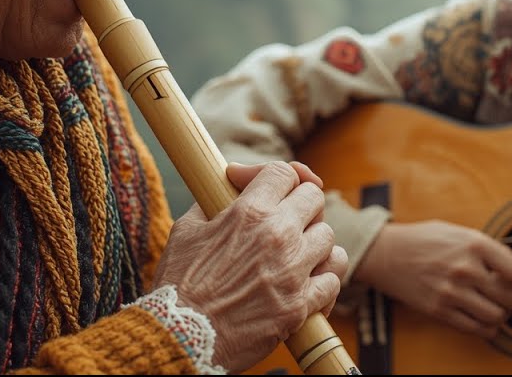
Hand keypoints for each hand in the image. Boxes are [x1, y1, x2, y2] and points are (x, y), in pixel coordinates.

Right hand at [151, 161, 347, 372]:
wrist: (181, 338)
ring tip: (298, 253)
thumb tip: (231, 189)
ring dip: (314, 243)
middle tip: (285, 220)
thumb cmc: (177, 286)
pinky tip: (308, 283)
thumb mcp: (186, 231)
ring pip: (328, 238)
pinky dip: (323, 281)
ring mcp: (293, 271)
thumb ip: (212, 203)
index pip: (284, 172)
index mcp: (248, 213)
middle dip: (300, 206)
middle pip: (314, 198)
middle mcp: (278, 236)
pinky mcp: (300, 306)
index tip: (267, 189)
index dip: (277, 178)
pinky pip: (333, 280)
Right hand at [354, 219, 511, 339]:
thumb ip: (499, 253)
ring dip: (504, 317)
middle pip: (511, 298)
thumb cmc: (427, 240)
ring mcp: (452, 291)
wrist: (388, 253)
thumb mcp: (464, 235)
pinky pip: (475, 329)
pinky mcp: (439, 310)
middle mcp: (465, 268)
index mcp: (475, 244)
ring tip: (501, 310)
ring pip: (496, 316)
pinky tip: (485, 320)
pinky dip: (487, 329)